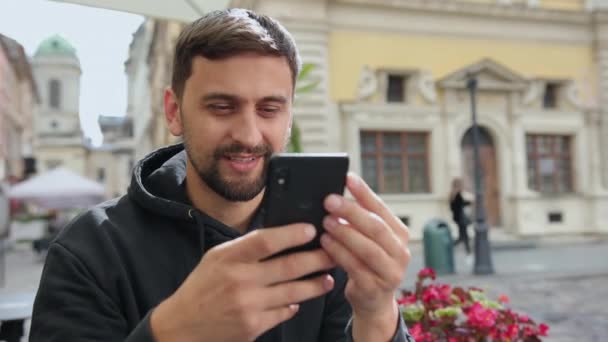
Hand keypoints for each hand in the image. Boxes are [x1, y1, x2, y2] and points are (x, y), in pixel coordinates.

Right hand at [151, 223, 335, 341]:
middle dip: (317, 259)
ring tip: (328, 278)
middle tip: (333, 253)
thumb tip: (282, 236)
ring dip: (315, 285)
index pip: (266, 241)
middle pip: (288, 266)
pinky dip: (294, 305)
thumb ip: (245, 247)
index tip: (311, 229)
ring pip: (293, 292)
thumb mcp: (217, 257)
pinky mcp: (253, 326)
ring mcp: (248, 305)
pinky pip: (284, 313)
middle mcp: (239, 280)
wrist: (182, 326)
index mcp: (229, 257)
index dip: (292, 234)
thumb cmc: (202, 287)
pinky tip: (300, 300)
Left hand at [320, 173, 410, 338]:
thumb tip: (339, 191)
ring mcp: (390, 272)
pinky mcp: (375, 288)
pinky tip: (325, 243)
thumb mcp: (369, 239)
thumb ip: (360, 218)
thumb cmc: (367, 263)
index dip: (364, 192)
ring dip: (344, 232)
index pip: (382, 208)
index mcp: (399, 234)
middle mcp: (401, 252)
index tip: (348, 177)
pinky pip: (355, 267)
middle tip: (329, 200)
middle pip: (376, 227)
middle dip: (351, 211)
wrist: (372, 301)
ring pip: (367, 248)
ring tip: (326, 222)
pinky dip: (339, 253)